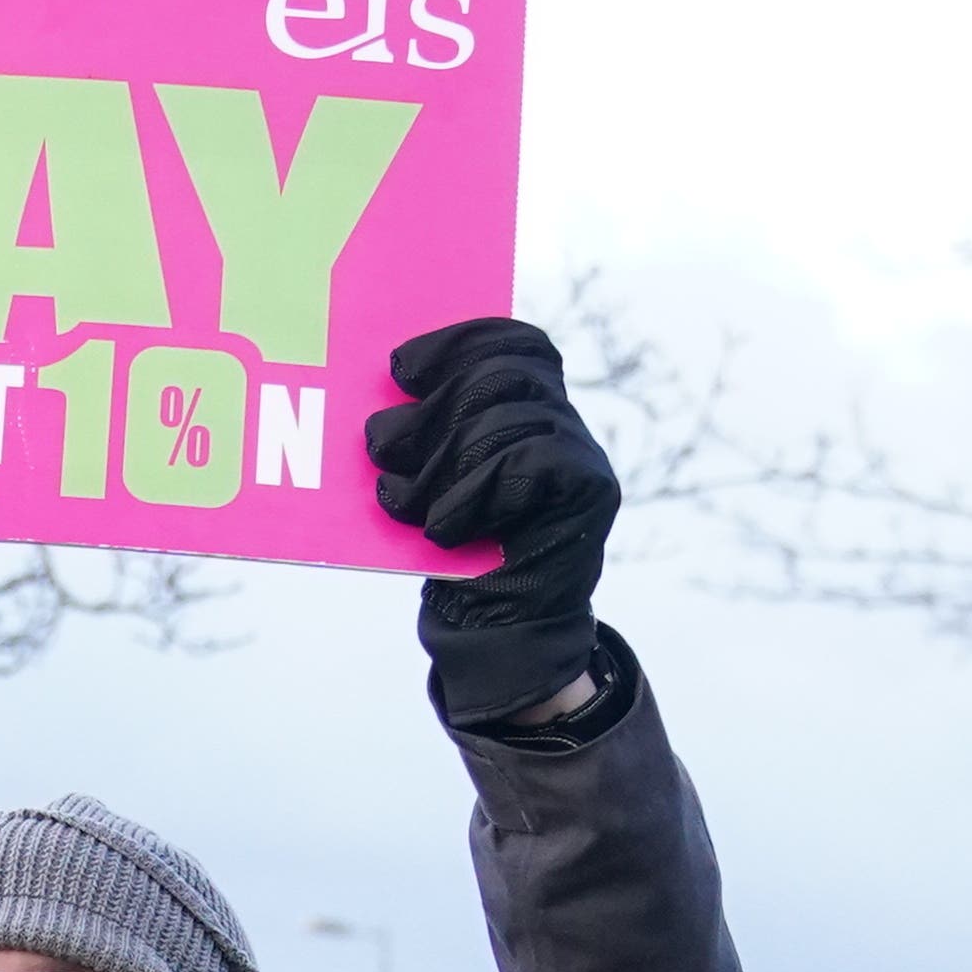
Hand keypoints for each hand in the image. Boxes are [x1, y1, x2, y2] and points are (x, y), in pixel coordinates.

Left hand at [365, 317, 622, 723]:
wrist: (498, 629)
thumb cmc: (459, 549)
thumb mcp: (431, 479)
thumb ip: (426, 435)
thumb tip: (382, 406)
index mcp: (529, 406)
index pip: (512, 343)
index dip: (458, 343)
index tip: (398, 367)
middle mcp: (563, 422)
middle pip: (504, 375)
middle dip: (433, 407)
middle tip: (380, 444)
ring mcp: (583, 455)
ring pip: (508, 419)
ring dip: (441, 461)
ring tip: (402, 501)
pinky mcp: (591, 492)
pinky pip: (529, 461)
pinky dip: (473, 492)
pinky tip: (442, 527)